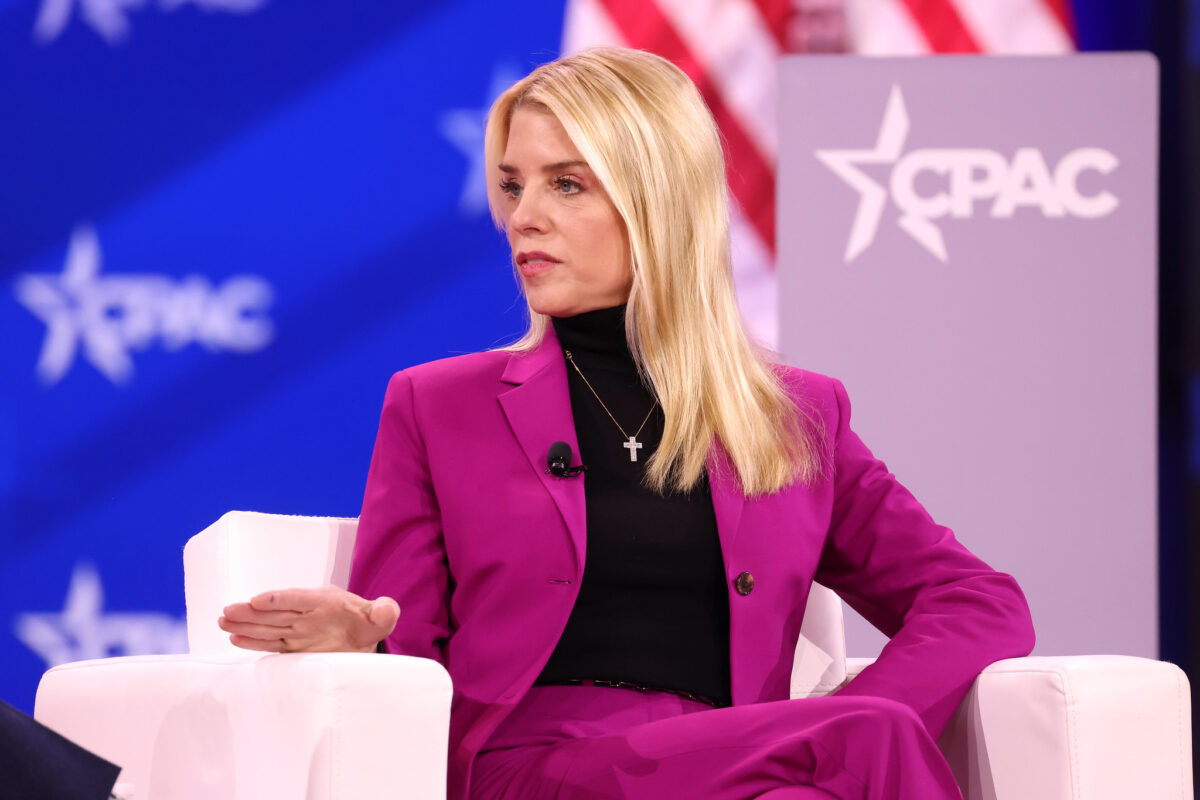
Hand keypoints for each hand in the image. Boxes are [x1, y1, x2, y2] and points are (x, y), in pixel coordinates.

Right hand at [218, 586, 399, 653]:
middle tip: (228, 611)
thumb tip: (388, 608)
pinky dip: (253, 641)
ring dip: (246, 624)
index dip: (278, 599)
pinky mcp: (293, 645)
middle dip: (252, 612)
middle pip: (276, 612)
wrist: (364, 638)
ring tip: (223, 621)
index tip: (257, 600)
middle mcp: (307, 614)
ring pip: (268, 626)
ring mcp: (298, 629)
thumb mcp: (381, 618)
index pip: (299, 598)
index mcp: (325, 601)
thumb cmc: (368, 625)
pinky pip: (271, 642)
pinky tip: (235, 638)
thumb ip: (384, 612)